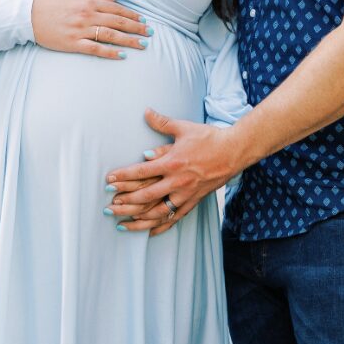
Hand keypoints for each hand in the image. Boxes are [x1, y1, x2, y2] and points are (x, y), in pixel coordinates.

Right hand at [31, 0, 149, 58]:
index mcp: (88, 2)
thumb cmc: (50, 1)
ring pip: (111, 36)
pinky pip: (96, 49)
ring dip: (129, 40)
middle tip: (150, 33)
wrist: (27, 16)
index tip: (144, 20)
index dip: (132, 15)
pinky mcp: (73, 44)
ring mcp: (81, 31)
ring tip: (143, 44)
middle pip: (118, 22)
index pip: (116, 9)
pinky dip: (110, 52)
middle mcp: (87, 15)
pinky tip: (122, 55)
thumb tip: (113, 0)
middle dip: (137, 28)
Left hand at [106, 109, 240, 234]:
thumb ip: (162, 123)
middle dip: (125, 202)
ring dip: (138, 219)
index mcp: (172, 162)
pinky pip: (175, 218)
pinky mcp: (194, 201)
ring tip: (122, 223)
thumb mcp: (184, 128)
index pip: (141, 171)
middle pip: (145, 196)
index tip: (109, 181)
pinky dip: (161, 226)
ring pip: (158, 212)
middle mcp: (177, 181)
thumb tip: (145, 112)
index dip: (123, 177)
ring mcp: (186, 194)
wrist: (234, 151)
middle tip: (108, 207)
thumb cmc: (209, 138)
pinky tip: (148, 231)